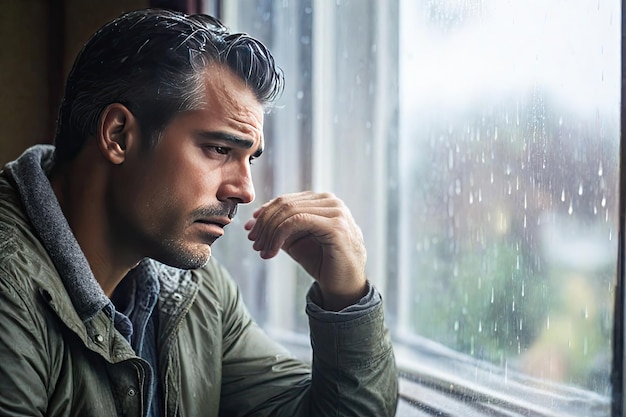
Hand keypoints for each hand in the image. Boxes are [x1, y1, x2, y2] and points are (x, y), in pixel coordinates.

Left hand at [244, 191, 367, 310]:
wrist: (345, 286)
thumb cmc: (323, 263)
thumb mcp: (297, 241)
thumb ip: (279, 228)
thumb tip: (252, 222)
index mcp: (323, 201)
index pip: (286, 200)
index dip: (264, 213)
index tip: (251, 229)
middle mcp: (331, 202)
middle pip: (285, 204)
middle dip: (264, 223)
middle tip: (253, 242)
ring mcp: (336, 212)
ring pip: (289, 212)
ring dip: (269, 232)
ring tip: (261, 250)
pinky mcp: (336, 226)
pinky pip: (297, 221)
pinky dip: (278, 236)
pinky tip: (272, 252)